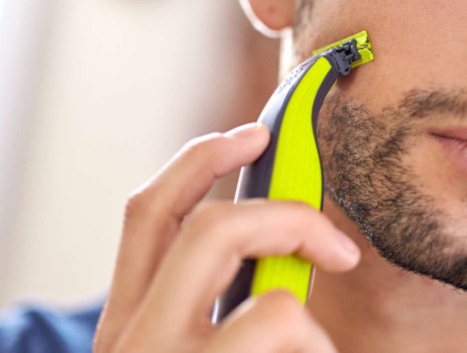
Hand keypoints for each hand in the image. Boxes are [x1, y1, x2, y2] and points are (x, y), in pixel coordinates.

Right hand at [94, 123, 360, 351]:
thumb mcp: (198, 350)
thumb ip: (214, 305)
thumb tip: (290, 244)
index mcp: (128, 325)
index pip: (148, 214)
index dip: (201, 161)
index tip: (254, 135)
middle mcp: (130, 340)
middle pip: (208, 226)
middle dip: (287, 218)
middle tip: (338, 249)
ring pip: (262, 291)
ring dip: (305, 304)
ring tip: (313, 352)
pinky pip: (285, 322)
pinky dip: (320, 346)